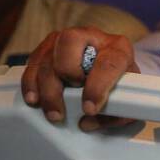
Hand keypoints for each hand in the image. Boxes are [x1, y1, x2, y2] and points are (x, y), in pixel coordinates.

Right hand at [20, 26, 139, 130]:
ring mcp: (66, 40)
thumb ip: (116, 113)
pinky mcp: (48, 48)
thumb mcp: (128, 101)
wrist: (114, 75)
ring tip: (53, 112)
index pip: (108, 62)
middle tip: (72, 99)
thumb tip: (87, 122)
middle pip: (70, 41)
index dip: (97, 87)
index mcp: (118, 48)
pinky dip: (31, 83)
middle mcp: (92, 37)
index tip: (89, 109)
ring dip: (47, 86)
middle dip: (67, 72)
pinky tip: (34, 99)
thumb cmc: (121, 87)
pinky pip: (33, 62)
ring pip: (48, 54)